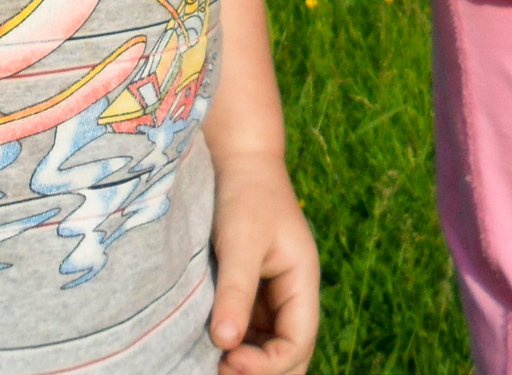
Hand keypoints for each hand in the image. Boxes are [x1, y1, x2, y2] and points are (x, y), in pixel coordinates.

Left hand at [210, 150, 318, 373]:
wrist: (238, 158)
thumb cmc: (244, 193)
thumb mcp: (241, 240)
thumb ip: (236, 291)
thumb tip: (225, 344)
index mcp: (302, 280)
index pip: (298, 341)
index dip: (268, 364)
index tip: (228, 358)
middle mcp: (292, 293)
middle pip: (291, 353)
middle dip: (262, 372)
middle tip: (221, 370)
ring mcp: (273, 294)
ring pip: (269, 347)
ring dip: (248, 362)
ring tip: (211, 364)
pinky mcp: (251, 291)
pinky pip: (250, 332)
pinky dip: (236, 346)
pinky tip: (209, 347)